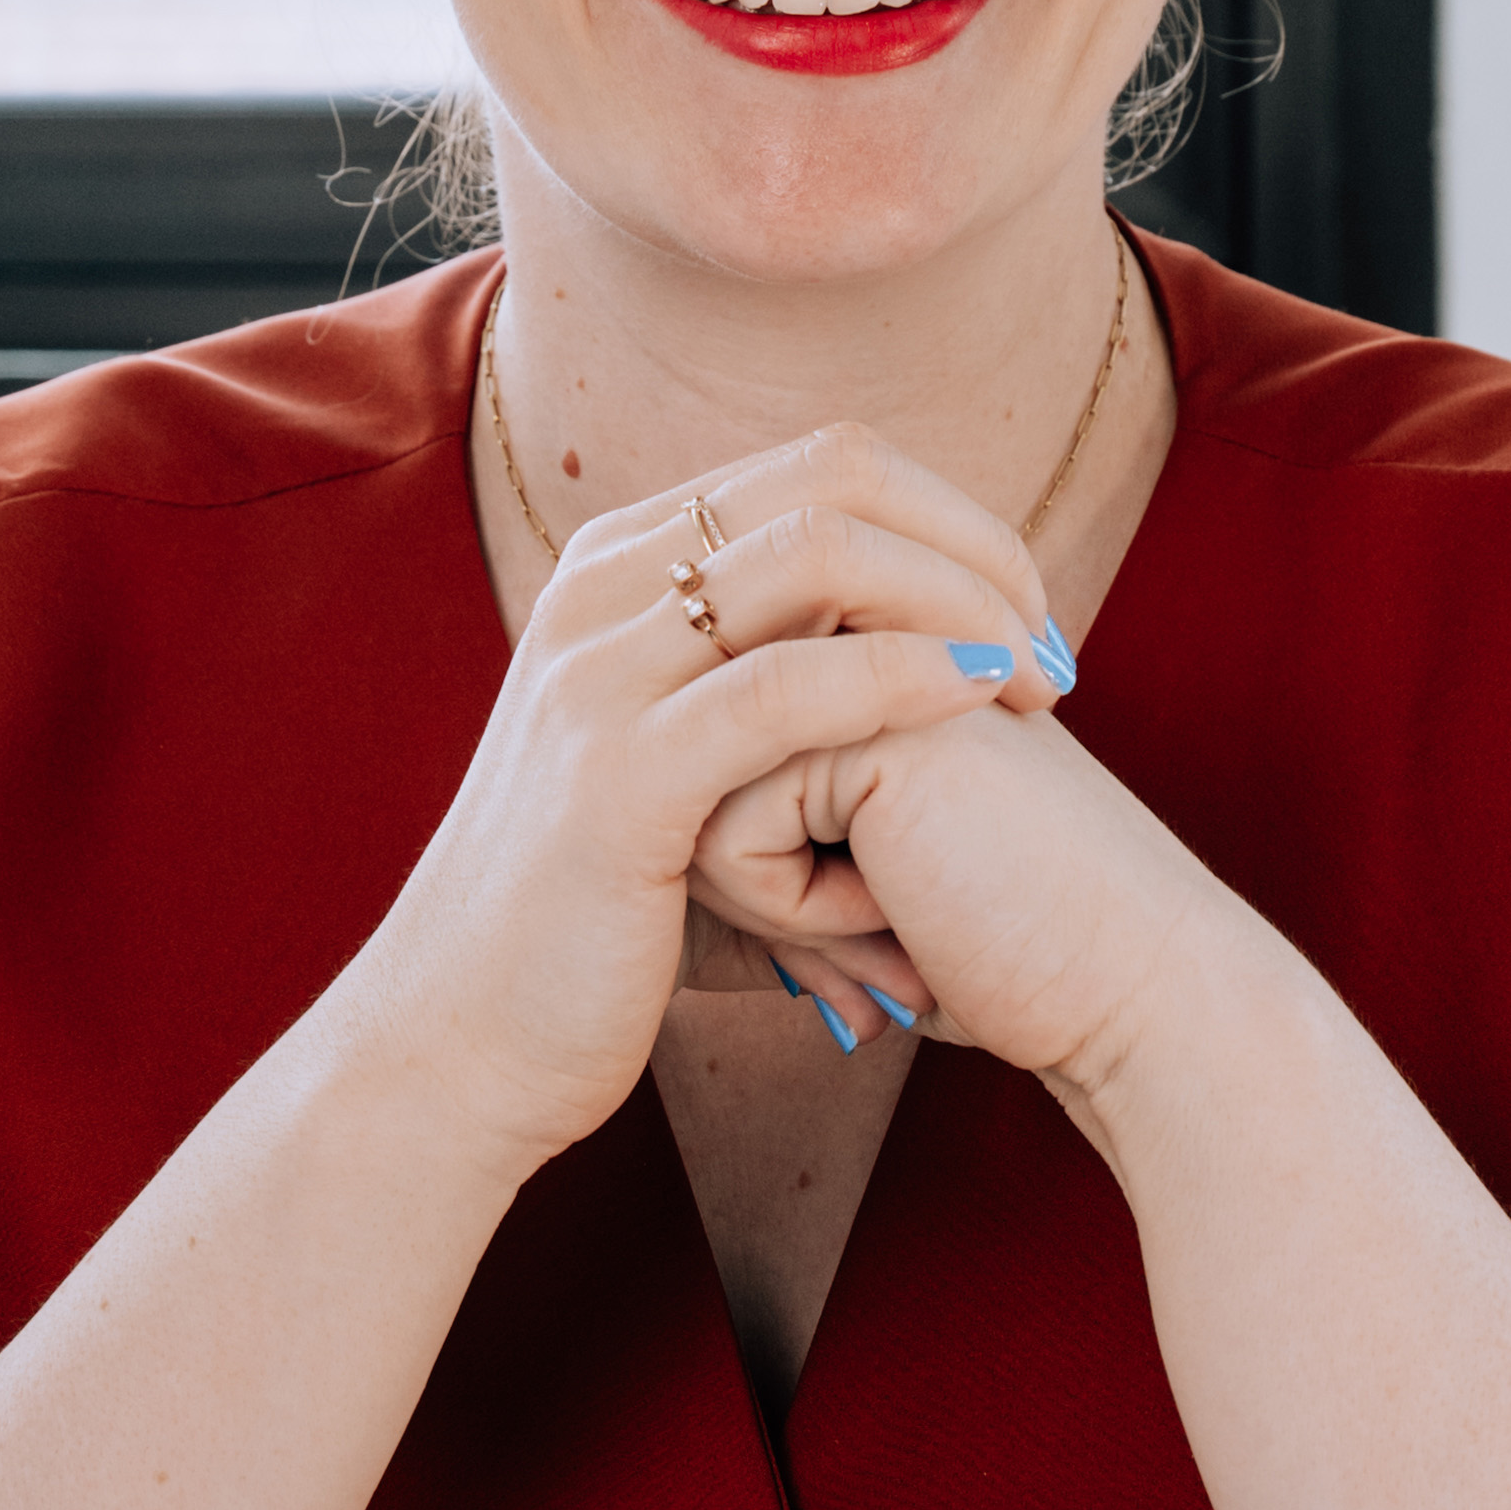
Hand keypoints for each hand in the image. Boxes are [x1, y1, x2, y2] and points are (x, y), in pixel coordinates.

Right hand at [622, 431, 1075, 1042]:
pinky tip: (975, 709)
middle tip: (1052, 647)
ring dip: (962, 604)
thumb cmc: (594, 923)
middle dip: (975, 546)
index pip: (824, 465)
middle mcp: (600, 590)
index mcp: (619, 568)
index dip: (951, 522)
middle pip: (836, 479)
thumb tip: (915, 665)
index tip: (1025, 617)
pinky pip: (787, 689)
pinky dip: (904, 683)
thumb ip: (765, 697)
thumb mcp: (677, 768)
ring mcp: (599, 674)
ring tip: (1036, 683)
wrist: (457, 1044)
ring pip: (821, 555)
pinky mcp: (617, 778)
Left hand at [696, 682, 1266, 1124]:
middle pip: (683, 767)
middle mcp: (854, 630)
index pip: (702, 756)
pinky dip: (795, 910)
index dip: (754, 868)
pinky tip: (900, 917)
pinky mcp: (862, 703)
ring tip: (895, 914)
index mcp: (856, 652)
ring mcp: (861, 651)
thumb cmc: (991, 953)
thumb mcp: (842, 873)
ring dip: (772, 894)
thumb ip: (761, 809)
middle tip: (882, 914)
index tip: (876, 904)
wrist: (1119, 998)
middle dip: (749, 873)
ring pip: (691, 793)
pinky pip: (725, 829)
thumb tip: (645, 819)